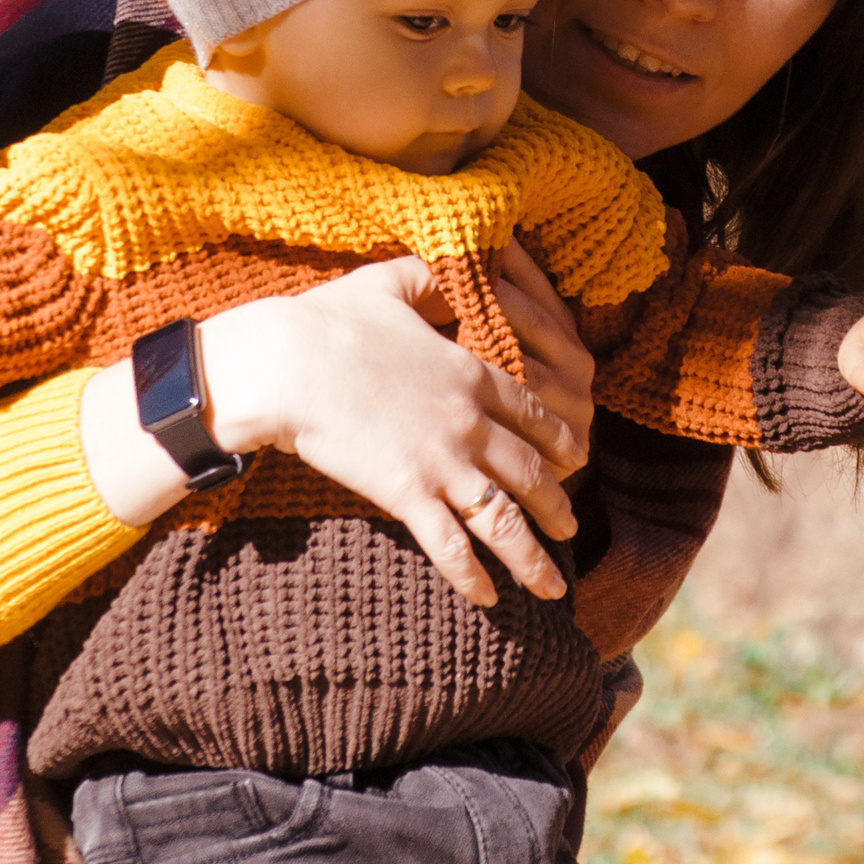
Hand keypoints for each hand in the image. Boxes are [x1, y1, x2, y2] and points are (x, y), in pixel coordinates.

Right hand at [204, 254, 591, 607]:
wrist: (286, 364)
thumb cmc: (330, 320)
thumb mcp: (392, 282)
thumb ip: (432, 278)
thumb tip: (451, 265)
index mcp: (471, 373)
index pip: (534, 412)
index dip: (560, 438)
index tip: (577, 456)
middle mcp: (469, 423)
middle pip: (531, 472)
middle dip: (556, 504)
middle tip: (572, 527)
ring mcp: (442, 463)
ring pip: (504, 520)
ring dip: (532, 556)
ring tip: (551, 585)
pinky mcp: (406, 494)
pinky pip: (450, 546)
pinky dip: (472, 575)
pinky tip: (486, 598)